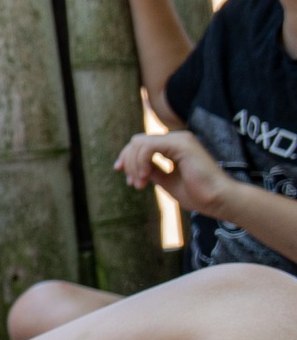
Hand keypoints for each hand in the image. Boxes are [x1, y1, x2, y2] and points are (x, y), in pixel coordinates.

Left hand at [116, 131, 230, 217]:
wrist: (219, 200)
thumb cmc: (198, 194)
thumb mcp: (166, 181)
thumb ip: (152, 171)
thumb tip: (134, 167)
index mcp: (174, 147)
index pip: (141, 144)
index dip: (127, 156)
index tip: (120, 171)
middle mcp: (177, 139)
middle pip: (137, 141)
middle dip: (128, 161)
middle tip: (134, 184)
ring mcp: (180, 139)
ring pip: (140, 143)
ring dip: (134, 164)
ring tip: (140, 183)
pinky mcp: (181, 144)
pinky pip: (148, 146)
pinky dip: (141, 162)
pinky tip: (144, 177)